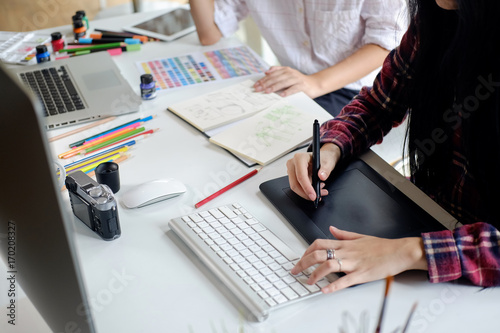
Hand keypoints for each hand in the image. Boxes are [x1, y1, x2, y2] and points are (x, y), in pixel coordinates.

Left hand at [253, 66, 321, 97]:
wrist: (314, 84)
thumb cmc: (299, 82)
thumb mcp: (288, 75)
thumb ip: (277, 72)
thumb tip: (266, 72)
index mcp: (286, 70)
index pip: (272, 74)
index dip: (264, 79)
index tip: (256, 85)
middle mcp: (291, 73)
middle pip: (276, 78)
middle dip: (266, 83)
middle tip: (258, 89)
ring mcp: (297, 79)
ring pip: (283, 82)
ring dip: (274, 87)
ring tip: (267, 91)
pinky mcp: (302, 86)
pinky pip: (293, 89)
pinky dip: (287, 92)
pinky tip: (281, 95)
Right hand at [286, 143, 340, 200]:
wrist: (323, 157)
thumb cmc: (324, 158)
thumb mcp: (328, 163)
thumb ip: (325, 170)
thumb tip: (321, 176)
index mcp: (300, 158)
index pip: (301, 176)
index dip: (307, 187)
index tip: (313, 195)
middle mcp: (293, 163)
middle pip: (295, 183)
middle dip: (306, 193)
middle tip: (316, 197)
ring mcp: (291, 169)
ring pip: (295, 186)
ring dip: (306, 192)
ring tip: (319, 191)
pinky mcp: (292, 175)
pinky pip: (297, 186)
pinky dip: (305, 190)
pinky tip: (314, 189)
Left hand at [291, 226, 427, 292]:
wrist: (400, 251)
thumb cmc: (382, 246)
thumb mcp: (360, 236)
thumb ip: (343, 234)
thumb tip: (331, 229)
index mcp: (345, 244)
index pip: (319, 243)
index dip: (306, 250)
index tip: (301, 258)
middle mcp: (347, 252)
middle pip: (318, 254)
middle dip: (303, 262)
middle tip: (295, 271)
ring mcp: (354, 263)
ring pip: (329, 265)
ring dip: (315, 274)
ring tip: (308, 281)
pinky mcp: (362, 274)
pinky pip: (345, 280)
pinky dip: (334, 286)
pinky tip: (325, 290)